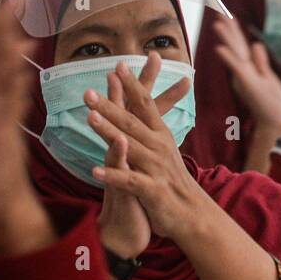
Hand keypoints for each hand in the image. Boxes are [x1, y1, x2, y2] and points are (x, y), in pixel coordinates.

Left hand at [89, 59, 205, 241]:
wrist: (193, 214)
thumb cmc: (171, 180)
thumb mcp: (162, 150)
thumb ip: (148, 128)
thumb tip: (137, 105)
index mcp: (160, 135)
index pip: (145, 105)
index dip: (132, 85)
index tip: (117, 66)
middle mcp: (159, 147)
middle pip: (131, 122)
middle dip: (109, 105)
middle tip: (87, 91)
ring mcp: (155, 168)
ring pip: (128, 147)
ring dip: (108, 132)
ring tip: (89, 118)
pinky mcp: (152, 190)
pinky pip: (129, 181)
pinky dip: (112, 175)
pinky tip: (94, 171)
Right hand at [211, 12, 280, 132]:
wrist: (274, 122)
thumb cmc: (272, 103)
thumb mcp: (268, 78)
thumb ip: (261, 62)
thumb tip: (256, 44)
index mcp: (248, 68)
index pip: (240, 46)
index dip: (234, 30)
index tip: (228, 15)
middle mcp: (243, 71)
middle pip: (235, 46)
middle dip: (228, 29)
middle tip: (219, 12)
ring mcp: (244, 77)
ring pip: (234, 53)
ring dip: (226, 39)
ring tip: (218, 24)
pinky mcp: (247, 84)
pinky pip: (237, 69)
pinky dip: (228, 59)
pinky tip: (220, 49)